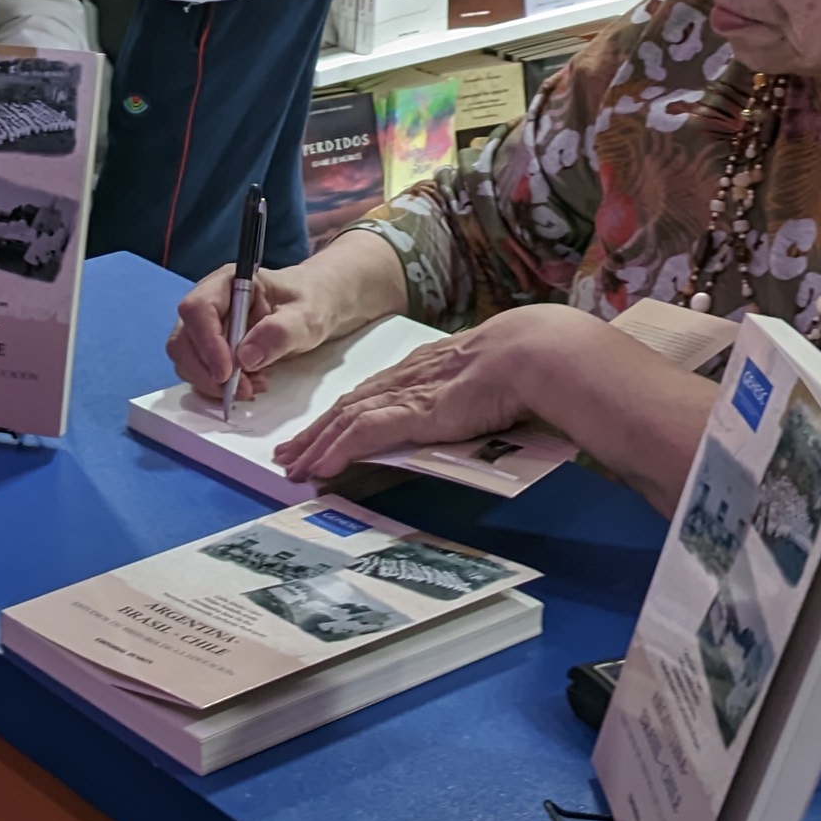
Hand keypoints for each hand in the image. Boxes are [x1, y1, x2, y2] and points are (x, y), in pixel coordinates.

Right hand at [169, 261, 349, 403]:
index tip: (227, 373)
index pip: (197, 309)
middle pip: (183, 340)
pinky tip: (249, 385)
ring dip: (212, 383)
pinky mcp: (211, 349)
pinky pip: (200, 373)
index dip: (206, 343)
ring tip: (252, 386)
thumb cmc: (311, 301)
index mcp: (227, 283)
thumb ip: (280, 332)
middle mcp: (209, 303)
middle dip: (206, 372)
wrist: (316, 306)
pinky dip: (219, 387)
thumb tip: (246, 357)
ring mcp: (206, 327)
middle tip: (241, 390)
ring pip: (186, 360)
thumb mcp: (307, 315)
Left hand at [269, 310, 585, 483]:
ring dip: (317, 446)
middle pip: (347, 407)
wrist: (532, 353)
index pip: (371, 396)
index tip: (322, 433)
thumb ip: (467, 402)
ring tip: (293, 467)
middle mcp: (406, 379)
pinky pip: (364, 431)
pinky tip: (321, 466)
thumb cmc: (523, 366)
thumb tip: (470, 418)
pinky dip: (339, 449)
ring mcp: (407, 393)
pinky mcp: (413, 410)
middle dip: (316, 433)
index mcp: (422, 371)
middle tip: (288, 454)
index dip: (341, 416)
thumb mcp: (484, 385)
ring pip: (346, 420)